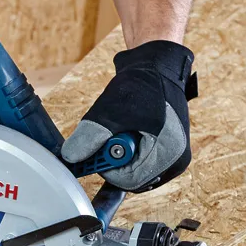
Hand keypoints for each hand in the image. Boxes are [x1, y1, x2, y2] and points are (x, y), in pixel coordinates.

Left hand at [61, 41, 197, 191]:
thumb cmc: (142, 85)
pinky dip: (126, 148)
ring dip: (119, 153)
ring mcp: (172, 155)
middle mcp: (175, 160)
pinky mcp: (166, 148)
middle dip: (113, 159)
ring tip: (117, 129)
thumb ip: (89, 137)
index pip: (130, 181)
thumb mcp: (110, 112)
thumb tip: (70, 158)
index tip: (94, 152)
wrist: (157, 65)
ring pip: (134, 167)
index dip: (108, 169)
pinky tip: (123, 130)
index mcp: (170, 155)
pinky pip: (139, 159)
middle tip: (105, 137)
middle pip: (133, 176)